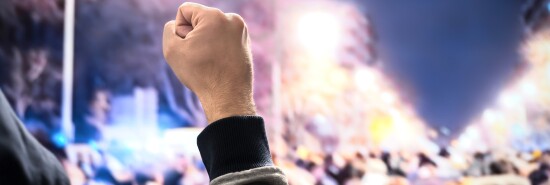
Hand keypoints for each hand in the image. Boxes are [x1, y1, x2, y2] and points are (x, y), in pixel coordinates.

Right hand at [163, 2, 255, 122]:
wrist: (228, 97)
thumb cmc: (200, 74)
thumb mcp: (172, 49)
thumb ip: (169, 30)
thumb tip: (177, 26)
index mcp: (214, 16)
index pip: (185, 11)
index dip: (179, 30)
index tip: (187, 47)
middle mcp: (232, 19)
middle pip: (200, 19)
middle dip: (194, 35)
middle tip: (199, 57)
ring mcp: (241, 31)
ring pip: (212, 30)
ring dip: (205, 42)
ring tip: (209, 61)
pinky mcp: (246, 43)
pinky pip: (223, 39)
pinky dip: (217, 48)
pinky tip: (218, 63)